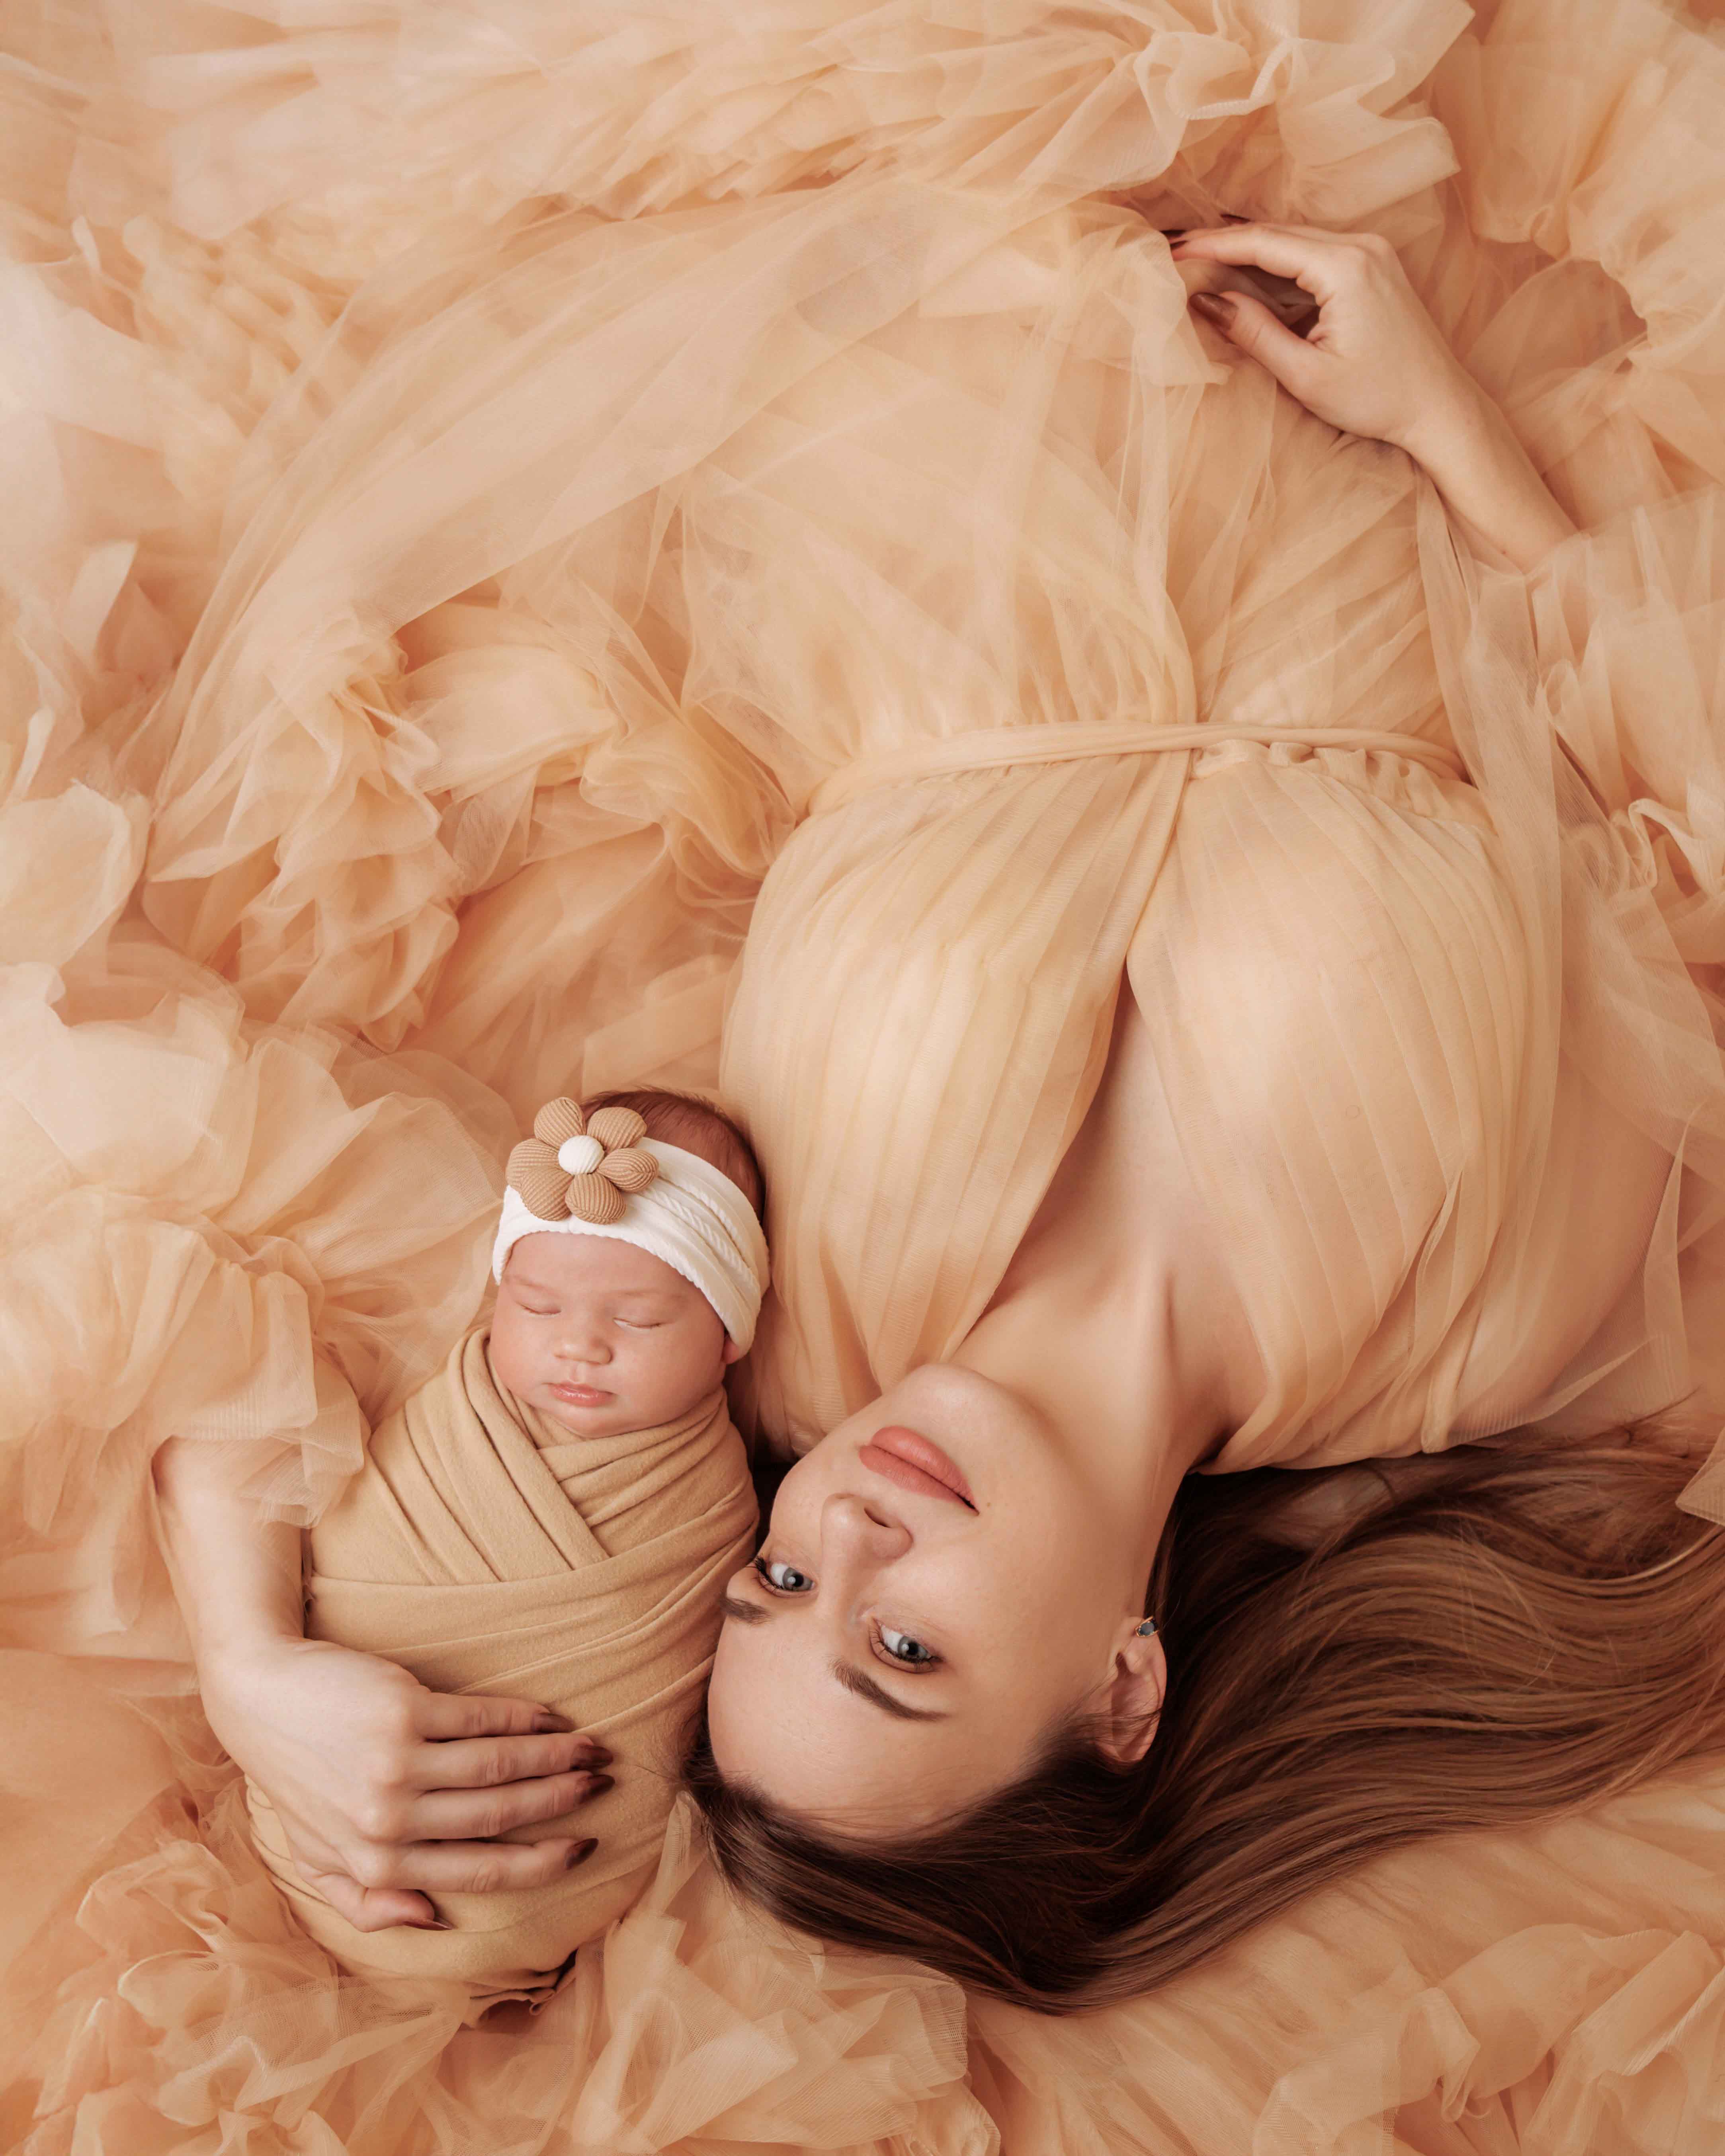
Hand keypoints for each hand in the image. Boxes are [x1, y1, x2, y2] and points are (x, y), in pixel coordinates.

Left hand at [202, 1636, 612, 1930]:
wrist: (258, 1696)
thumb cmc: (294, 1776)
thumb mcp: (318, 1857)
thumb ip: (368, 1901)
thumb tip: (431, 1922)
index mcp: (376, 1863)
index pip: (477, 1870)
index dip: (537, 1862)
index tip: (579, 1849)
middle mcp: (389, 1819)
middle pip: (498, 1816)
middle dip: (559, 1803)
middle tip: (601, 1788)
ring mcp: (397, 1764)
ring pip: (499, 1767)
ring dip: (555, 1758)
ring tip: (592, 1751)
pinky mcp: (402, 1710)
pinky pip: (480, 1718)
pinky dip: (524, 1718)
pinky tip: (551, 1717)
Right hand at [1168, 221, 1483, 455]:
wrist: (1439, 406)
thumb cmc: (1377, 399)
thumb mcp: (1306, 375)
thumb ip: (1254, 333)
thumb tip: (1207, 301)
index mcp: (1345, 268)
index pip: (1265, 244)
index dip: (1214, 245)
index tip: (1175, 250)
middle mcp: (1362, 246)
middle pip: (1278, 233)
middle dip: (1226, 241)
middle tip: (1179, 249)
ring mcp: (1372, 251)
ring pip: (1296, 238)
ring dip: (1250, 248)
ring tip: (1204, 257)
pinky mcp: (1375, 264)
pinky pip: (1315, 251)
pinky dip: (1279, 260)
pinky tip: (1249, 270)